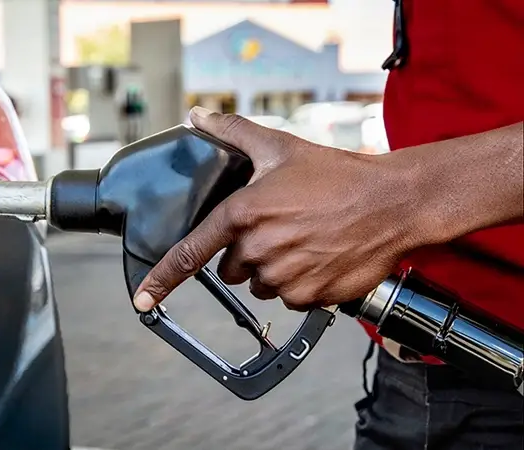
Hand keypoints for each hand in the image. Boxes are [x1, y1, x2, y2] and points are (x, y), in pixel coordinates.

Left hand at [133, 107, 426, 311]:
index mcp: (243, 213)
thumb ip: (233, 133)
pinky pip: (288, 298)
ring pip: (258, 284)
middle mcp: (259, 249)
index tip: (142, 298)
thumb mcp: (280, 147)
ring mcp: (284, 276)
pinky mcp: (309, 297)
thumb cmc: (337, 174)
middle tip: (276, 227)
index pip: (190, 253)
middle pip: (229, 268)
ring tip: (301, 239)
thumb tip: (198, 116)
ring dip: (271, 269)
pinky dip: (298, 282)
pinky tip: (317, 256)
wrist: (393, 203)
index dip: (162, 278)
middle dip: (244, 253)